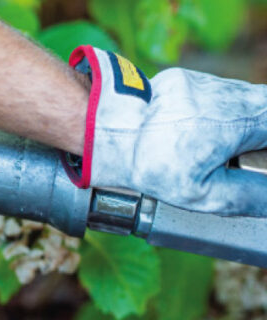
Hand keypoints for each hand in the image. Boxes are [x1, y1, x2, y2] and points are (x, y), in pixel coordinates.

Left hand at [63, 45, 266, 216]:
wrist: (113, 134)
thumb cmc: (152, 164)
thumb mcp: (203, 194)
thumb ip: (248, 196)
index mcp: (236, 121)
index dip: (266, 145)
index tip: (257, 158)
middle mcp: (224, 93)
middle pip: (262, 107)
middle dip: (257, 131)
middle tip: (238, 153)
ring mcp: (203, 82)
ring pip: (239, 98)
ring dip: (237, 119)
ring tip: (214, 142)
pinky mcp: (184, 79)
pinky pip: (213, 92)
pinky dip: (215, 109)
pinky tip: (196, 127)